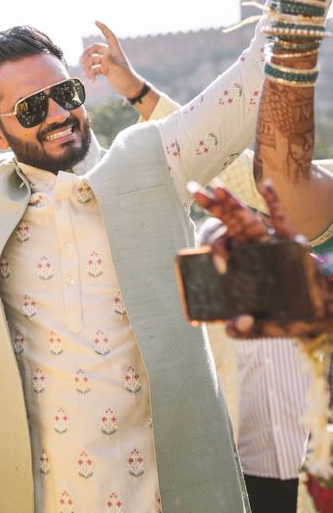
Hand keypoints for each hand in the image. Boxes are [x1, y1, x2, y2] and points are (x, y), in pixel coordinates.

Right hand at [79, 21, 144, 99]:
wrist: (130, 89)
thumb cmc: (127, 78)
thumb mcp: (119, 70)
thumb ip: (111, 61)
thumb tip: (104, 54)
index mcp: (116, 51)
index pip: (109, 36)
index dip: (103, 28)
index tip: (96, 21)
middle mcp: (110, 55)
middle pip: (95, 49)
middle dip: (87, 55)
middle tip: (82, 63)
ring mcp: (107, 62)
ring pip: (92, 60)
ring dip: (87, 68)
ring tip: (88, 76)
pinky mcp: (104, 70)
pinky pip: (93, 69)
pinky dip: (91, 75)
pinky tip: (92, 81)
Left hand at [189, 179, 332, 337]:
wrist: (319, 315)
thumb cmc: (289, 318)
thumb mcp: (260, 326)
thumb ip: (243, 329)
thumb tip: (236, 323)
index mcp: (242, 262)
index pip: (220, 245)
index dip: (216, 248)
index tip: (219, 266)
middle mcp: (253, 248)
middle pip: (228, 222)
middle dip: (211, 204)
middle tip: (192, 188)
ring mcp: (271, 241)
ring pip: (249, 216)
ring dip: (234, 199)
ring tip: (218, 184)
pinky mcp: (291, 240)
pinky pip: (282, 218)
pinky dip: (274, 201)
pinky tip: (266, 184)